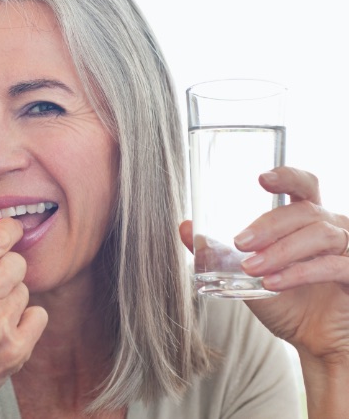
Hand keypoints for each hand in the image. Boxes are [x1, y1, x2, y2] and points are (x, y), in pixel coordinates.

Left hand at [181, 167, 348, 358]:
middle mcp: (332, 228)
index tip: (261, 179)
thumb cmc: (285, 301)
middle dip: (269, 224)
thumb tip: (184, 228)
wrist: (313, 341)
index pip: (303, 186)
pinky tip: (274, 283)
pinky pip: (332, 266)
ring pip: (318, 235)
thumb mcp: (245, 275)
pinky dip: (299, 273)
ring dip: (281, 251)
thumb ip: (217, 251)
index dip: (287, 177)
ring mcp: (348, 251)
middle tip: (240, 242)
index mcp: (307, 219)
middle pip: (305, 210)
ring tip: (252, 269)